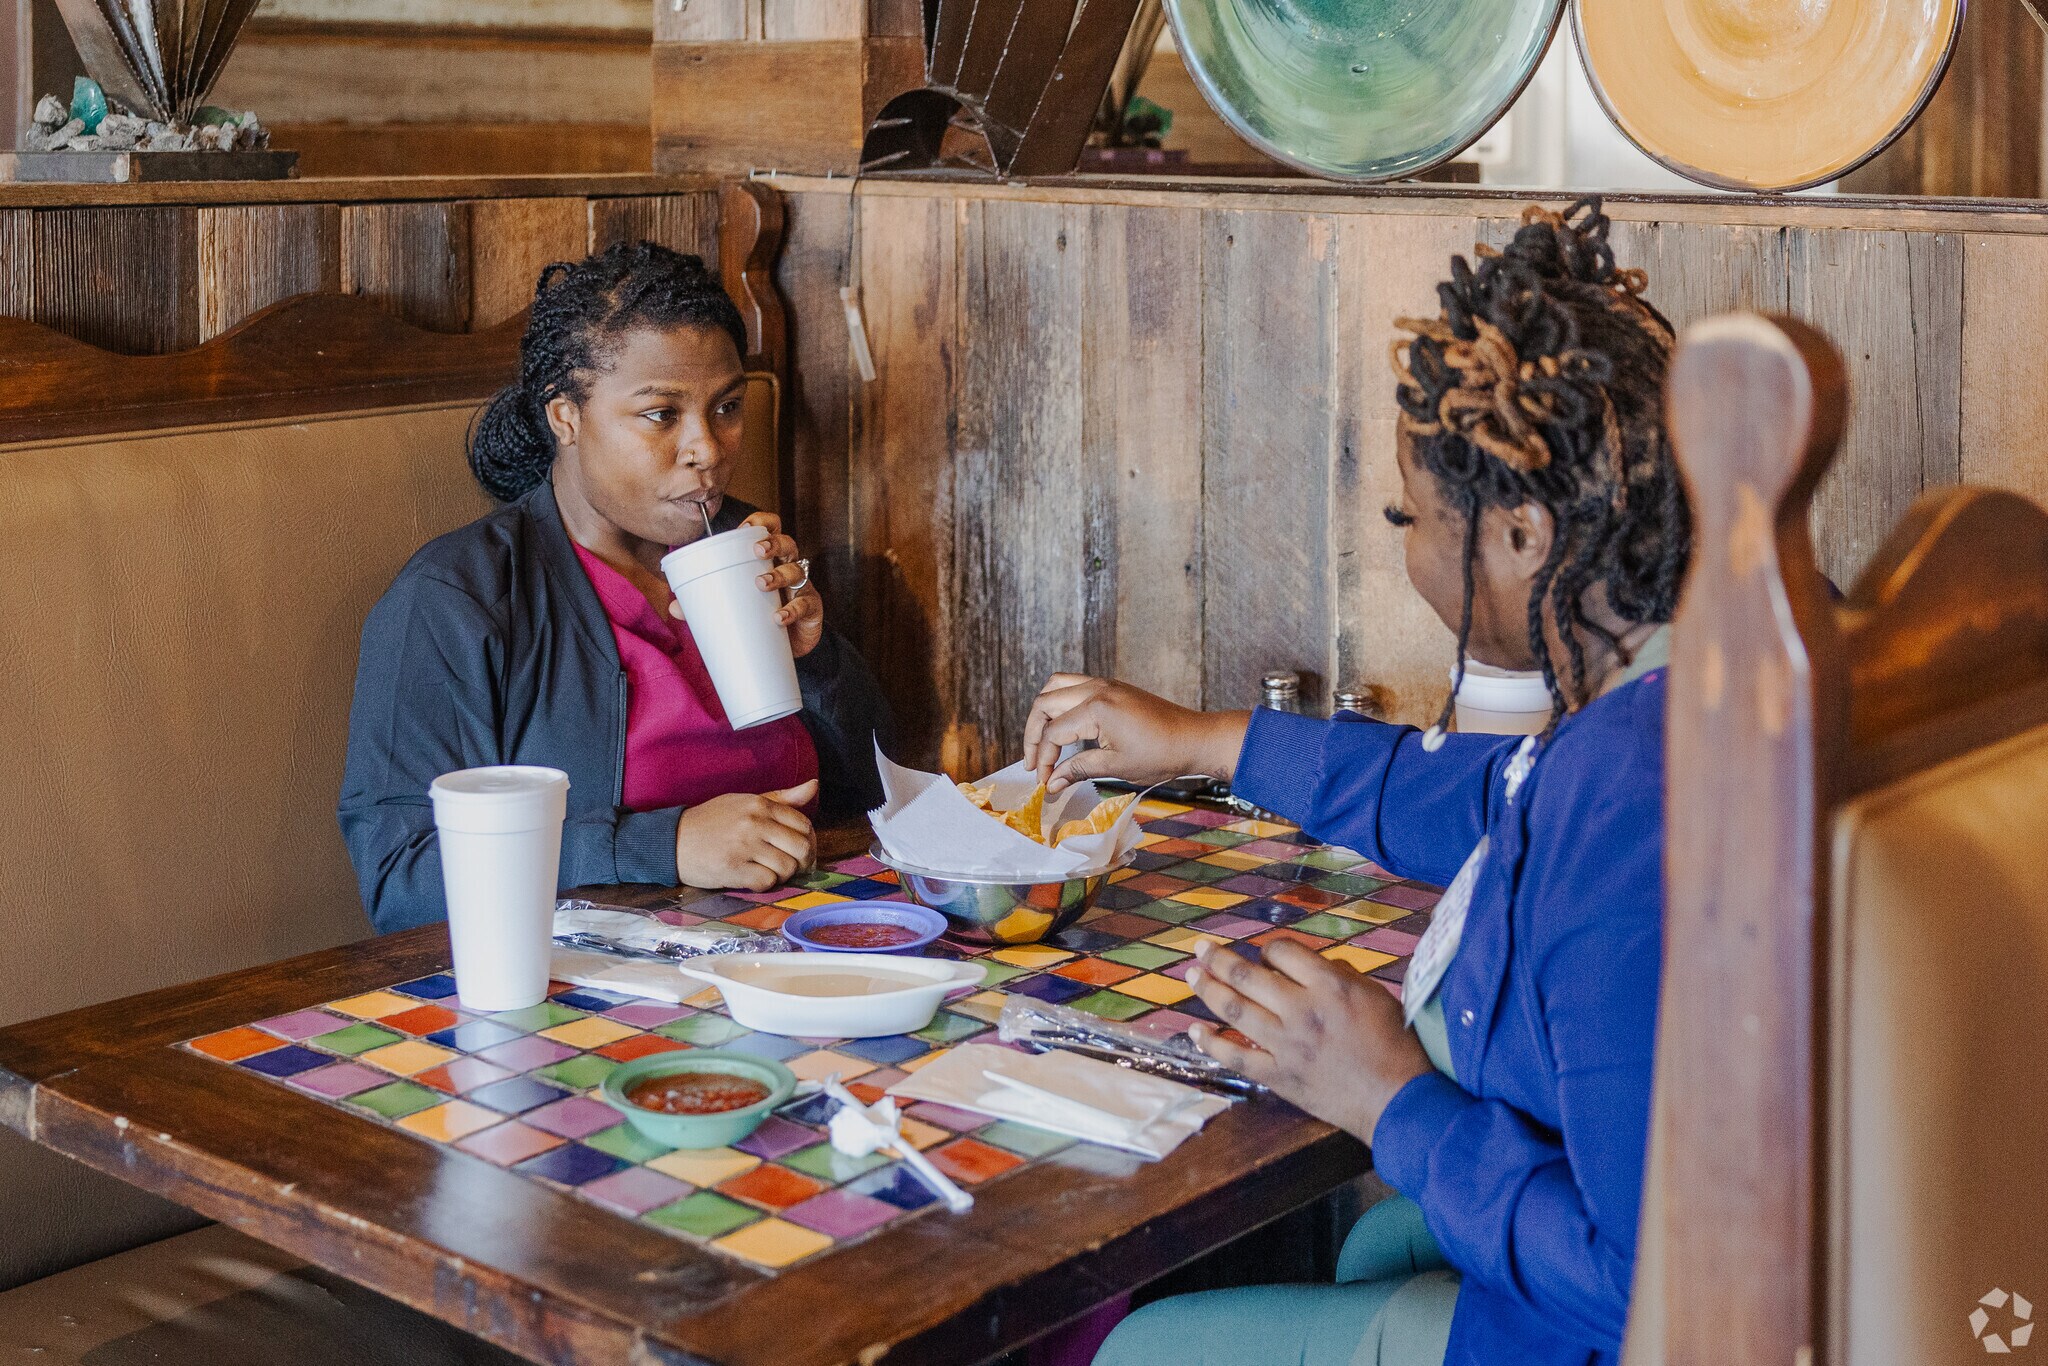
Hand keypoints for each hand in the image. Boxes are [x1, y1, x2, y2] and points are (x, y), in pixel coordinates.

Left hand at [667, 511, 823, 657]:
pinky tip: (779, 617)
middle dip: (774, 543)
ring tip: (761, 583)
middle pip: (787, 543)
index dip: (763, 522)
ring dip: (779, 574)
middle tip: (758, 551)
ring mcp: (802, 587)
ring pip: (797, 570)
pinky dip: (793, 610)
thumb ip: (705, 604)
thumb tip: (674, 608)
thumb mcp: (733, 607)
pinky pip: (806, 604)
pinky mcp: (812, 609)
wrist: (784, 651)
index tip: (747, 526)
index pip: (771, 530)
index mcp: (768, 560)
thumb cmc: (758, 619)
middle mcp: (787, 568)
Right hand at [673, 780, 817, 890]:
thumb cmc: (711, 821)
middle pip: (802, 847)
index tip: (800, 849)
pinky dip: (766, 884)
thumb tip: (814, 786)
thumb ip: (781, 798)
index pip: (804, 823)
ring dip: (784, 875)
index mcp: (759, 804)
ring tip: (770, 871)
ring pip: (788, 867)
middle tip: (793, 866)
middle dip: (803, 861)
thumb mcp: (744, 802)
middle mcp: (754, 823)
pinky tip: (754, 877)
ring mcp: (744, 846)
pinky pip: (768, 882)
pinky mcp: (733, 869)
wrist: (673, 840)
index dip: (809, 840)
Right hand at [1022, 673, 1250, 794]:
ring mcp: (1104, 683)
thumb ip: (1078, 770)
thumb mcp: (1116, 766)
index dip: (1043, 760)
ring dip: (1043, 713)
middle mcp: (1096, 688)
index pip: (1053, 733)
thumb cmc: (1161, 755)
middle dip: (1033, 735)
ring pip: (1055, 686)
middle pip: (1044, 704)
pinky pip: (1073, 685)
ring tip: (1042, 741)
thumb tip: (1051, 783)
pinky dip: (1060, 703)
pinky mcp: (1111, 686)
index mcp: (1096, 708)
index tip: (1044, 783)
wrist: (1194, 739)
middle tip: (1033, 763)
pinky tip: (1063, 727)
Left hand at [1186, 939, 1433, 1140]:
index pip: (1283, 952)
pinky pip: (1236, 1057)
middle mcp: (1303, 1011)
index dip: (1270, 949)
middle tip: (1201, 948)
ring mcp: (1287, 1046)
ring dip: (1208, 989)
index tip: (1267, 956)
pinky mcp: (1279, 1077)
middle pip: (1248, 976)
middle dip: (1219, 958)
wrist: (1398, 1100)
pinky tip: (1195, 1031)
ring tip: (1192, 975)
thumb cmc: (1395, 1045)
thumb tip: (1307, 965)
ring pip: (1234, 1010)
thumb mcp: (1375, 995)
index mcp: (1330, 986)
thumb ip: (1339, 975)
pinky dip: (1211, 1043)